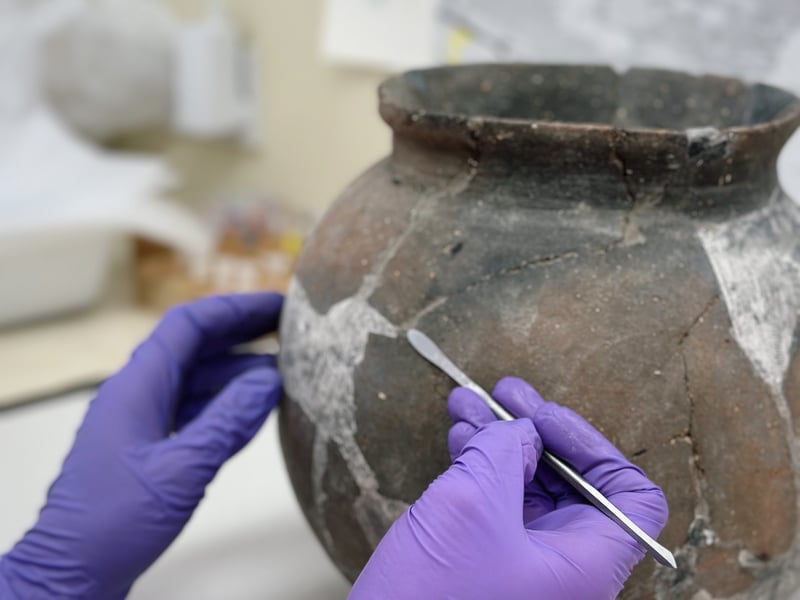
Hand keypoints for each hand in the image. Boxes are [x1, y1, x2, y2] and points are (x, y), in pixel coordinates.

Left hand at [0, 293, 283, 599]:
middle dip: (241, 334)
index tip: (276, 306)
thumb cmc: (115, 521)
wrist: (72, 571)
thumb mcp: (183, 467)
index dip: (234, 310)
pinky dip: (224, 404)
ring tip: (282, 371)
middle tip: (287, 331)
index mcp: (138, 386)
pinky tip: (254, 411)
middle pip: (194, 347)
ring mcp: (142, 420)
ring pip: (195, 379)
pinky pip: (192, 410)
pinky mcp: (149, 447)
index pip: (188, 325)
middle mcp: (138, 394)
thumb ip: (228, 420)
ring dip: (236, 371)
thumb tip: (268, 380)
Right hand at [350, 377, 667, 599]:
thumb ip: (505, 452)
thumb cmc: (434, 599)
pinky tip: (458, 438)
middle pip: (571, 483)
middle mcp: (565, 567)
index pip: (631, 495)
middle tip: (502, 393)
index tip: (544, 418)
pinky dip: (479, 467)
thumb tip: (521, 431)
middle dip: (533, 431)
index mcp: (586, 564)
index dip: (594, 446)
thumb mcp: (473, 504)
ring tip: (466, 404)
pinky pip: (498, 506)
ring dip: (498, 441)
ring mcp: (525, 568)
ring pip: (527, 489)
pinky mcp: (490, 566)